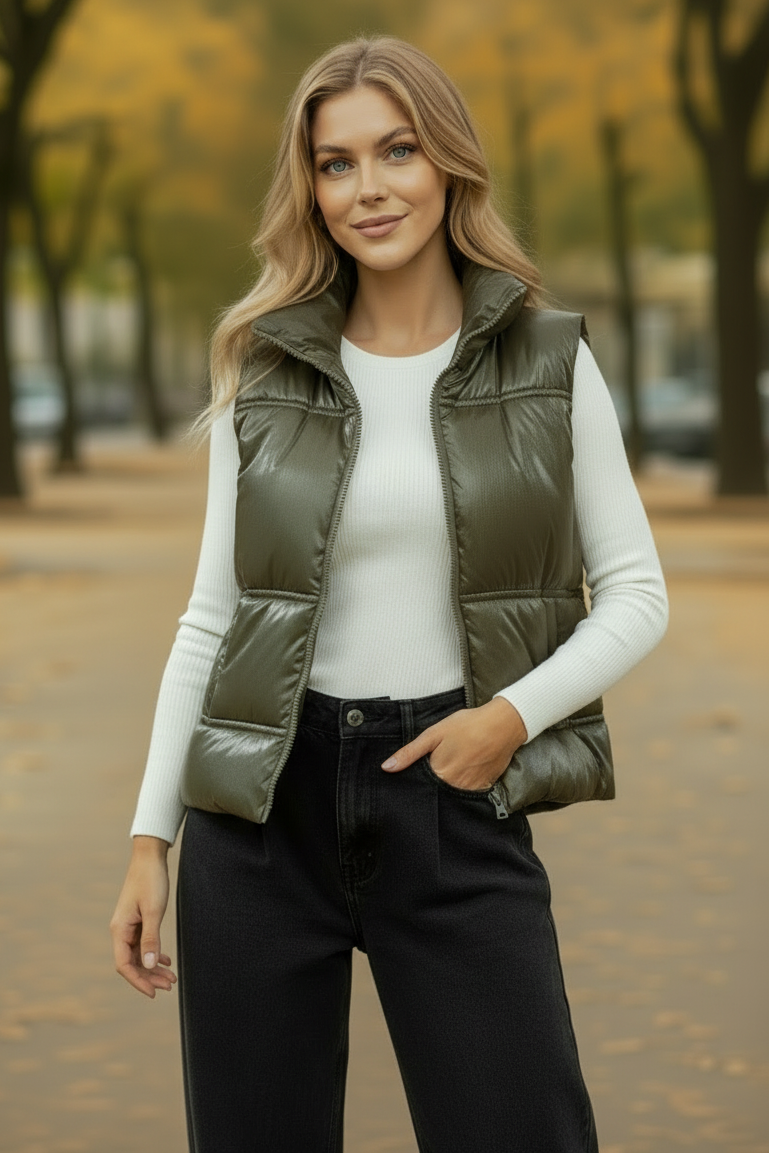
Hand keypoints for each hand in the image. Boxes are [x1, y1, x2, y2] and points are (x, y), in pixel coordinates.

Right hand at [110, 836, 176, 997]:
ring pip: (139, 955)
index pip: (124, 965)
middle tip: (170, 986)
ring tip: (171, 977)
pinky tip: (166, 960)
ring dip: (153, 967)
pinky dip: (154, 954)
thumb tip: (150, 965)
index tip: (153, 993)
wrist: (150, 857)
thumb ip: (151, 938)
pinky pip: (143, 944)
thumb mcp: (153, 911)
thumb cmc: (151, 881)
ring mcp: (129, 926)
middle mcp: (121, 930)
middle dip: (149, 977)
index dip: (138, 981)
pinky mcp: (138, 920)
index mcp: (120, 930)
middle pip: (132, 963)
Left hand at [381, 697, 527, 789]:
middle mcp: (454, 787)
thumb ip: (410, 753)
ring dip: (449, 784)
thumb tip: (386, 768)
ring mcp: (471, 790)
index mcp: (439, 773)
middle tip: (441, 762)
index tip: (420, 770)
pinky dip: (464, 784)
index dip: (417, 778)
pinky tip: (467, 768)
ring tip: (455, 763)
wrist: (504, 724)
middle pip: (436, 792)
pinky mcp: (484, 788)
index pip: (420, 786)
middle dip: (433, 783)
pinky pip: (468, 793)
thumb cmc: (467, 725)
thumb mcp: (434, 734)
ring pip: (451, 794)